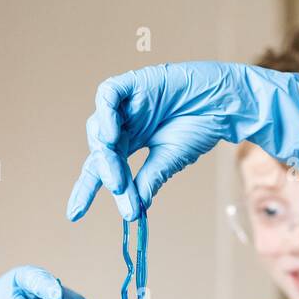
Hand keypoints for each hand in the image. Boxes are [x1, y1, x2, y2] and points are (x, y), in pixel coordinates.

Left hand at [67, 61, 298, 221]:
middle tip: (119, 190)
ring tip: (116, 174)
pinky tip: (112, 134)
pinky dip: (106, 114)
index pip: (102, 168)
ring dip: (105, 152)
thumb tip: (132, 212)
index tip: (74, 215)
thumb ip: (148, 180)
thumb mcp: (170, 161)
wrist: (224, 103)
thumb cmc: (200, 127)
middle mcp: (124, 123)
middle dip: (104, 174)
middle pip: (100, 150)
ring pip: (100, 125)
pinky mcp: (133, 83)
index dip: (87, 189)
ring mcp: (127, 103)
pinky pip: (108, 95)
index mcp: (131, 142)